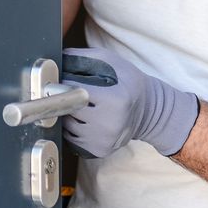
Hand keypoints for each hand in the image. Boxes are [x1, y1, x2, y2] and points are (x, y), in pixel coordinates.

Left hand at [61, 47, 199, 157]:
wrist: (150, 111)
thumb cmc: (130, 83)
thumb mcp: (113, 62)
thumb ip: (83, 57)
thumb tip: (58, 59)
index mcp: (114, 100)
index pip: (74, 92)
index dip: (65, 84)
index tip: (62, 80)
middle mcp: (109, 124)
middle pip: (69, 110)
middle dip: (66, 99)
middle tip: (71, 93)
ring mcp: (104, 140)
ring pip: (67, 126)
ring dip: (68, 115)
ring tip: (80, 106)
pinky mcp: (100, 150)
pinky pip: (72, 139)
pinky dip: (73, 129)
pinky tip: (84, 119)